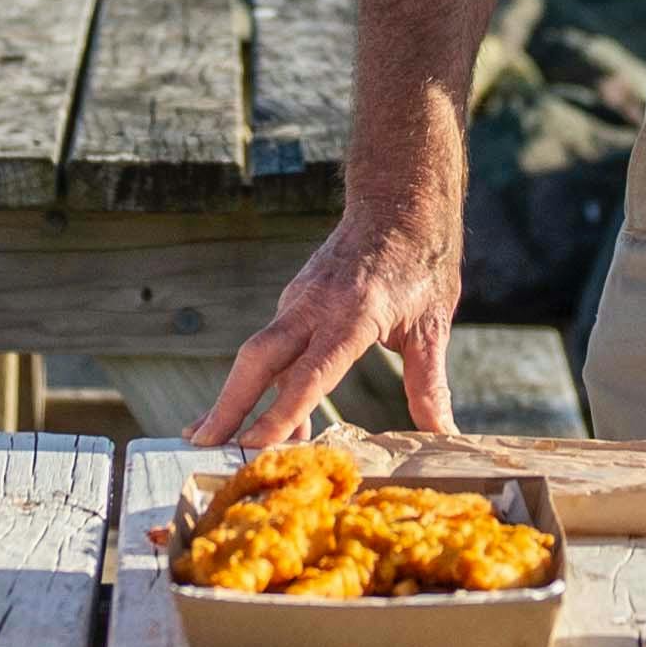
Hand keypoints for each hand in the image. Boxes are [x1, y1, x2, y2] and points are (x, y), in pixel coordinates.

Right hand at [187, 203, 458, 446]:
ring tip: (209, 440)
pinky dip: (260, 384)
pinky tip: (259, 420)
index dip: (282, 413)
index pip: (310, 373)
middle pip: (258, 359)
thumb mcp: (432, 325)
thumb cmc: (422, 261)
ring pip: (258, 354)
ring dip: (234, 396)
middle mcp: (314, 305)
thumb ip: (429, 384)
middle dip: (228, 404)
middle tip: (201, 445)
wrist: (398, 201)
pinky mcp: (294, 301)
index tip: (255, 445)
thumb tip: (443, 435)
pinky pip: (272, 348)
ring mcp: (298, 300)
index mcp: (352, 314)